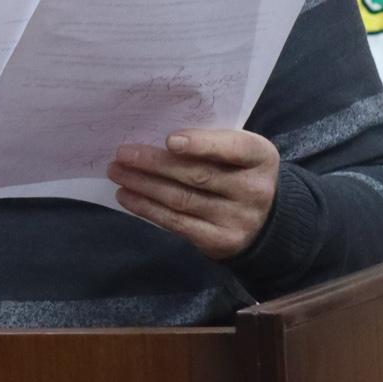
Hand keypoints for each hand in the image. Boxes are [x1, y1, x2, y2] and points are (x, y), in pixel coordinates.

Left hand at [108, 130, 279, 260]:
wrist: (265, 220)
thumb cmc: (239, 173)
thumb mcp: (238, 152)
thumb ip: (211, 142)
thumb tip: (156, 139)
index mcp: (261, 157)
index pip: (234, 147)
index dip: (202, 144)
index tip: (169, 140)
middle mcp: (254, 190)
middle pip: (197, 175)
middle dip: (154, 163)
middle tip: (122, 153)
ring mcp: (238, 219)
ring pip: (182, 199)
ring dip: (143, 185)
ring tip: (117, 172)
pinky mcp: (220, 242)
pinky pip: (177, 223)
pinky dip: (147, 208)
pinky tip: (127, 196)